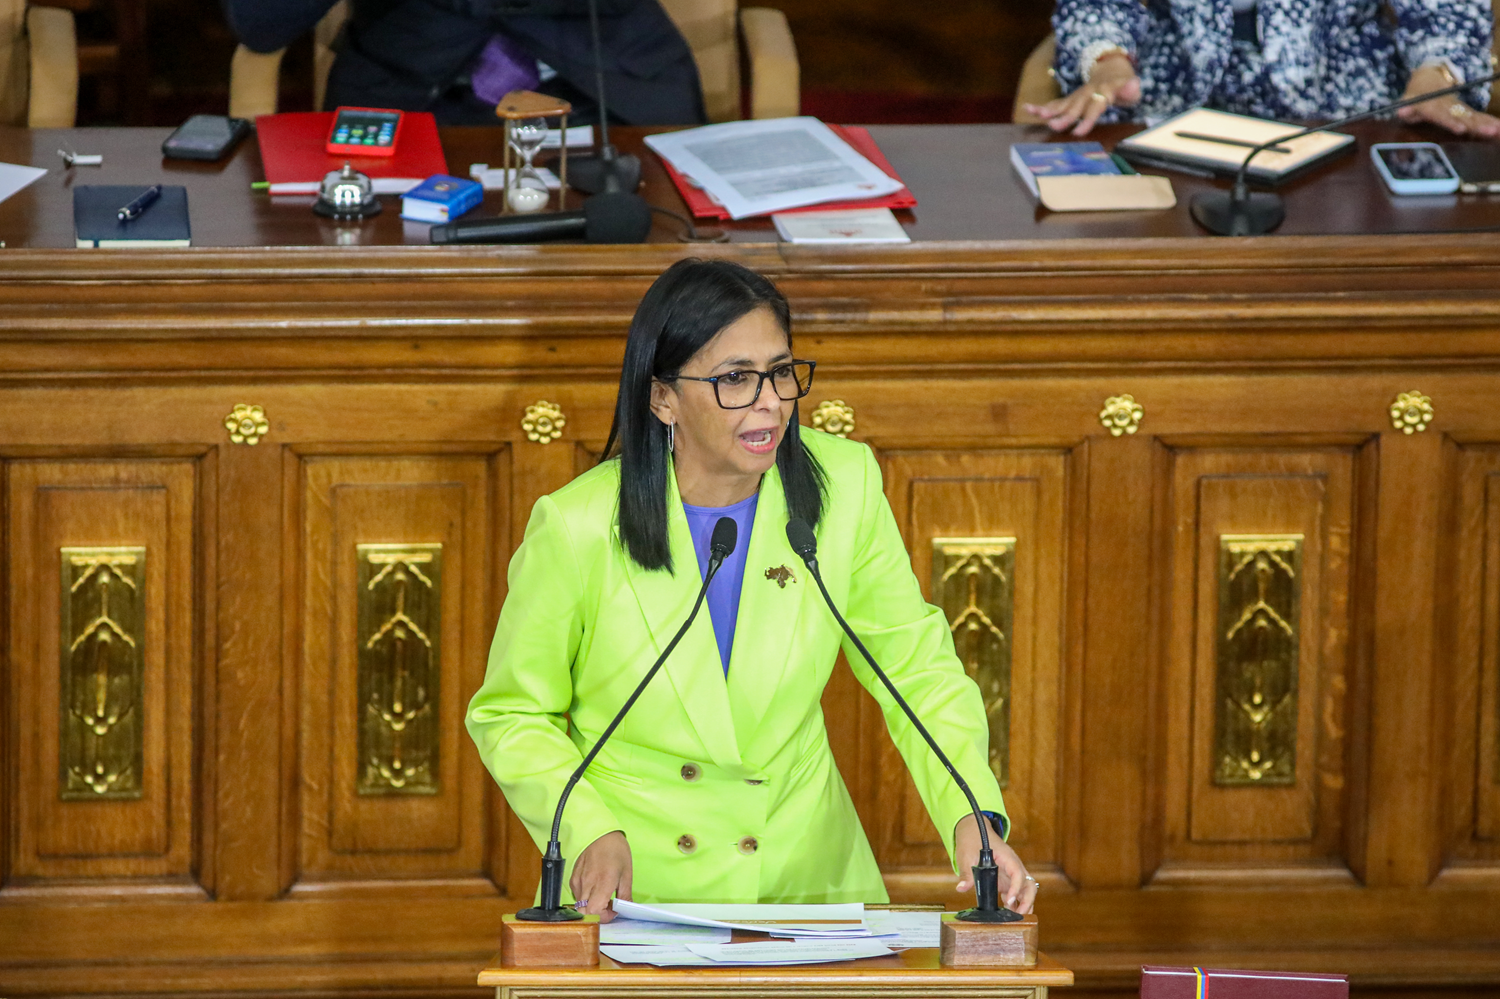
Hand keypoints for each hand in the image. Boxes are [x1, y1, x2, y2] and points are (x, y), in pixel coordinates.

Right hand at [569, 830, 631, 922]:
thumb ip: (625, 894)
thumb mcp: (626, 873)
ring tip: (603, 896)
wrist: (599, 832)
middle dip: (597, 915)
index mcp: (603, 882)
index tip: (614, 911)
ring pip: (580, 905)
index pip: (595, 912)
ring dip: (591, 907)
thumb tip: (626, 909)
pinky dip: (586, 898)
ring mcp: (578, 881)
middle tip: (608, 907)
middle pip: (584, 913)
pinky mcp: (573, 878)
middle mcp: (588, 884)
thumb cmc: (615, 850)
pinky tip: (595, 889)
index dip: (604, 917)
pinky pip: (577, 895)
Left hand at [952, 814, 1036, 913]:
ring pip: (1026, 890)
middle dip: (1027, 901)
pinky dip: (1016, 903)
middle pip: (1029, 884)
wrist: (975, 830)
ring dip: (1024, 904)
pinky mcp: (1007, 879)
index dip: (1016, 888)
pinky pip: (1017, 892)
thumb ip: (966, 873)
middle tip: (1018, 915)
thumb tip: (962, 888)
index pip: (1018, 873)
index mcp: (1006, 857)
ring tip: (1014, 917)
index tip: (1008, 900)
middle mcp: (1013, 866)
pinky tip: (1008, 913)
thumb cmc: (973, 839)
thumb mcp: (966, 855)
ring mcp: (1011, 873)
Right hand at [1024, 53, 1140, 136]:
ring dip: (1049, 110)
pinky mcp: (1070, 98)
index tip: (1078, 132)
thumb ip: (1131, 89)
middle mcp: (1088, 92)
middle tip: (1053, 126)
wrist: (1110, 67)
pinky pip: (1056, 103)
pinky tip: (1028, 109)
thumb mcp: (1133, 86)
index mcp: (1104, 91)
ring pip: (1062, 103)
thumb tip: (1133, 85)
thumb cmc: (1123, 83)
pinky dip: (1042, 106)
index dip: (1087, 119)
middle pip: (1075, 106)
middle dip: (1064, 117)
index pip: (1096, 106)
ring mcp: (1077, 95)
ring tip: (1037, 115)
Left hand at [1395, 64, 1499, 139]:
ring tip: (1499, 130)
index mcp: (1434, 105)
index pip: (1443, 114)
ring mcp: (1459, 108)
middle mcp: (1450, 106)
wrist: (1431, 77)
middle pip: (1464, 116)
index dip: (1451, 121)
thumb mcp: (1408, 99)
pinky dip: (1490, 122)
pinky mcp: (1466, 111)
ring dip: (1487, 123)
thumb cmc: (1416, 95)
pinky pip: (1478, 117)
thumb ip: (1406, 108)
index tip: (1461, 129)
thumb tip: (1402, 112)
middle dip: (1477, 125)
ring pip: (1474, 116)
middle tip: (1490, 131)